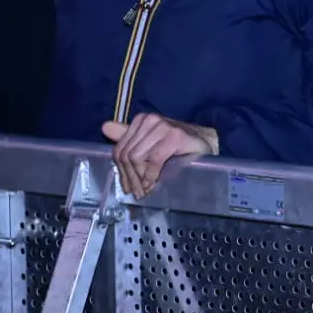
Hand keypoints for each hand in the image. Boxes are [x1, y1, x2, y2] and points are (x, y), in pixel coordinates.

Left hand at [101, 114, 217, 198]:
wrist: (208, 144)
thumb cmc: (179, 146)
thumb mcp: (152, 142)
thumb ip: (130, 137)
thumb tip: (105, 127)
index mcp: (141, 120)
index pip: (120, 149)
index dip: (122, 171)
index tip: (128, 188)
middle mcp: (150, 120)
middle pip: (127, 155)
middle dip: (130, 178)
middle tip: (137, 193)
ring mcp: (163, 126)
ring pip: (137, 157)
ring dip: (140, 179)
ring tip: (146, 190)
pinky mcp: (175, 136)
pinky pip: (154, 160)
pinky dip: (152, 175)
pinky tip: (154, 184)